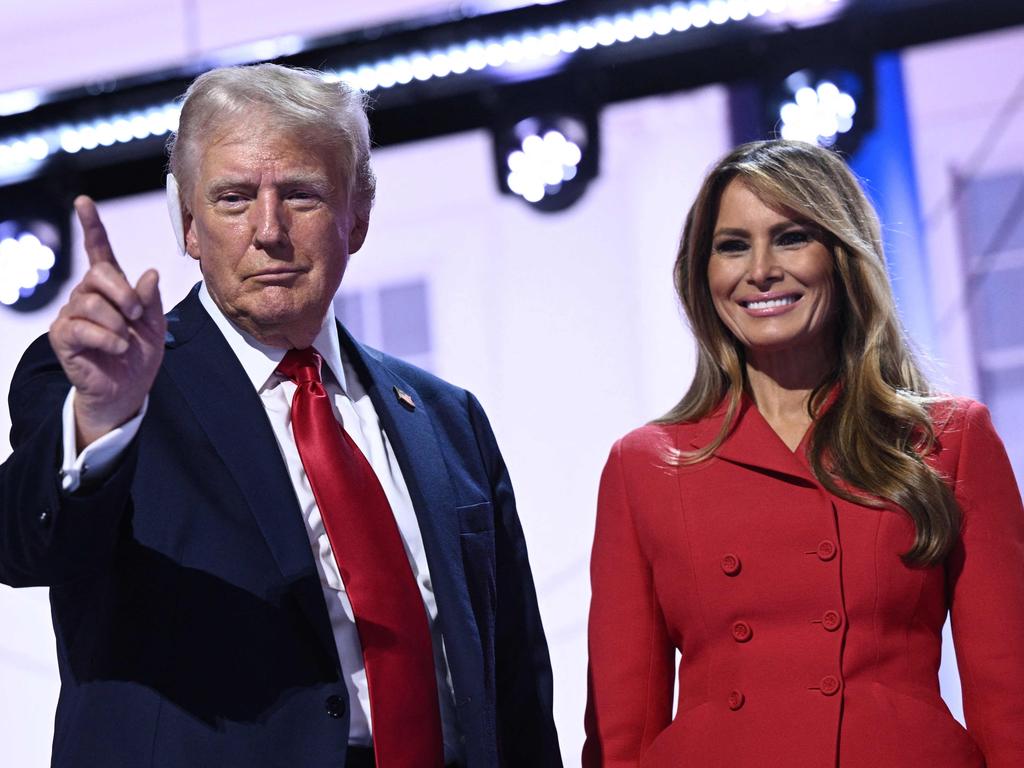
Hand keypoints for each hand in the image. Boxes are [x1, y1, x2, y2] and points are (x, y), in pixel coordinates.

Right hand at [49, 196, 166, 448]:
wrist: (127, 390)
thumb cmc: (140, 354)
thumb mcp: (155, 325)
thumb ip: (151, 300)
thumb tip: (149, 273)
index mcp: (111, 288)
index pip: (98, 251)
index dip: (92, 226)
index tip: (84, 202)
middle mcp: (86, 295)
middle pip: (99, 273)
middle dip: (125, 294)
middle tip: (137, 317)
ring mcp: (71, 314)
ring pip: (92, 302)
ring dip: (119, 323)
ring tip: (126, 340)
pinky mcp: (63, 336)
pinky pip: (83, 327)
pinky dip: (108, 339)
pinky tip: (117, 348)